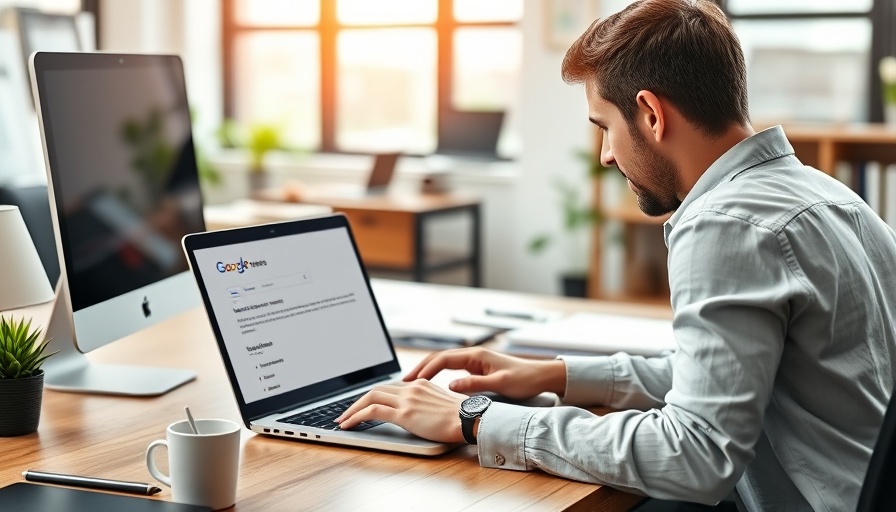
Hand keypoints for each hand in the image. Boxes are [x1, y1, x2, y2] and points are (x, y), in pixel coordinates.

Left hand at [336, 380, 466, 442]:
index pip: (390, 387)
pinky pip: (372, 412)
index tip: (365, 405)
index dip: (374, 396)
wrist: (471, 419)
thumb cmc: (464, 417)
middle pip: (376, 389)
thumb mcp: (444, 405)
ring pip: (370, 398)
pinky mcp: (404, 413)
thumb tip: (423, 414)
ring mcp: (407, 399)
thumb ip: (429, 405)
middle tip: (347, 412)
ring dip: (352, 409)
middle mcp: (411, 388)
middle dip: (358, 401)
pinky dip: (356, 417)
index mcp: (421, 384)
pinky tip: (349, 425)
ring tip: (343, 420)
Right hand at [404, 347, 566, 400]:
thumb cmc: (523, 379)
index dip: (426, 369)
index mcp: (476, 355)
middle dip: (421, 368)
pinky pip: (451, 368)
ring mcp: (474, 360)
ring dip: (427, 370)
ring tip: (412, 382)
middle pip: (439, 358)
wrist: (540, 376)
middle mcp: (472, 355)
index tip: (414, 381)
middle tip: (405, 381)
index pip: (443, 359)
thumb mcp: (499, 383)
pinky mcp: (476, 368)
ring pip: (443, 362)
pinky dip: (437, 373)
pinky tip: (431, 383)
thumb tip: (451, 386)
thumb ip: (474, 384)